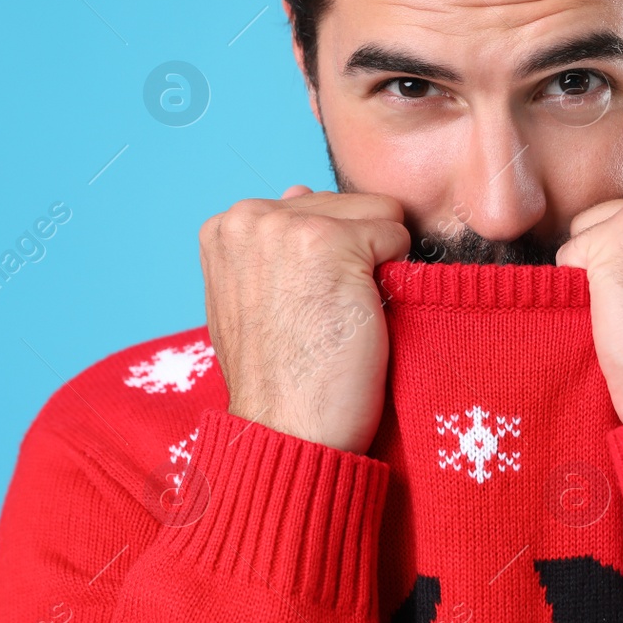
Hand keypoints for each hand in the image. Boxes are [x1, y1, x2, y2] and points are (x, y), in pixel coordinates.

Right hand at [200, 185, 410, 453]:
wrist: (288, 432)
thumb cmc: (279, 379)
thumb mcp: (253, 300)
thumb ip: (271, 246)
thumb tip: (298, 190)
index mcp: (224, 227)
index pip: (312, 207)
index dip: (328, 257)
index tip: (305, 306)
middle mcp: (247, 215)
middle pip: (346, 204)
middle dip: (352, 254)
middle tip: (325, 316)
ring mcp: (287, 225)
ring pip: (377, 213)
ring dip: (375, 263)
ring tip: (340, 314)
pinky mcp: (331, 243)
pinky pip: (399, 235)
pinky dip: (395, 278)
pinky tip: (359, 317)